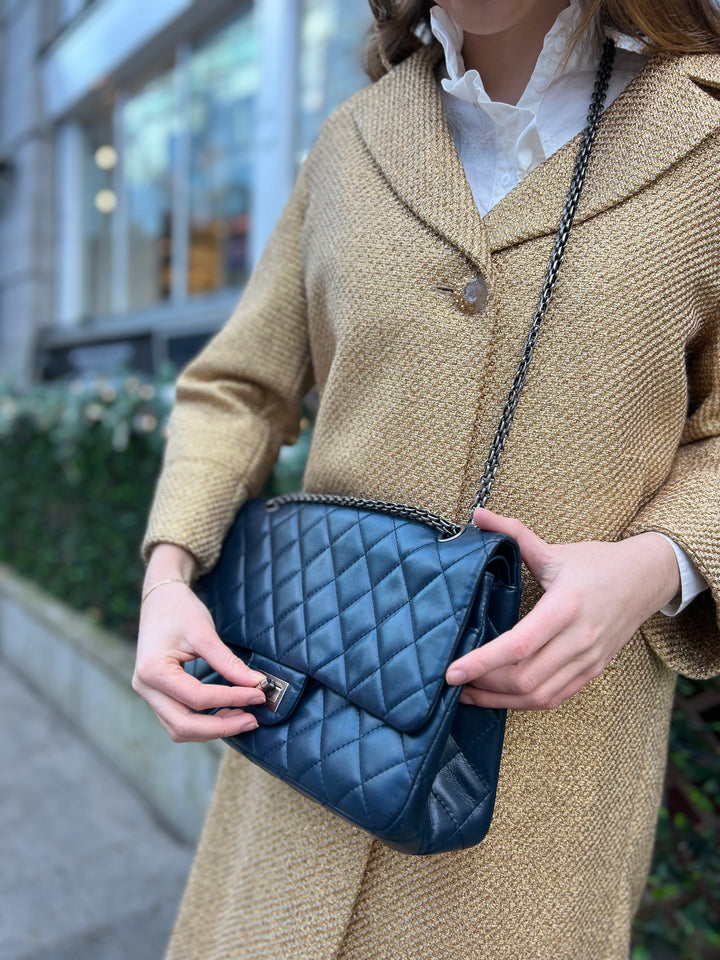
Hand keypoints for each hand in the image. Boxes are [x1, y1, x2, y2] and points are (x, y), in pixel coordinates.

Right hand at [132, 543, 267, 741]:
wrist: (160, 598)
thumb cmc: (179, 610)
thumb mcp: (204, 632)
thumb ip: (228, 662)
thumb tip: (257, 684)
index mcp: (153, 670)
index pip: (197, 697)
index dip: (231, 699)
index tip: (258, 695)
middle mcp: (145, 687)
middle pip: (183, 725)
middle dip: (221, 727)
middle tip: (252, 721)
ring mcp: (149, 694)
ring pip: (179, 728)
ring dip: (212, 729)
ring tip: (243, 718)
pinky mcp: (158, 694)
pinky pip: (179, 719)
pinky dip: (203, 722)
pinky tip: (227, 713)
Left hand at [445, 510, 680, 710]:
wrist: (645, 580)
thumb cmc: (596, 564)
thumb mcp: (554, 550)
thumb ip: (513, 533)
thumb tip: (477, 514)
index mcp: (564, 608)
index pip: (517, 645)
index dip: (482, 662)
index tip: (452, 671)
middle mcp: (578, 640)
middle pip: (524, 678)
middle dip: (483, 685)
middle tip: (451, 682)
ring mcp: (587, 660)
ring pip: (537, 696)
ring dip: (499, 700)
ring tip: (467, 694)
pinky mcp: (592, 671)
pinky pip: (554, 698)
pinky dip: (523, 703)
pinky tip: (499, 697)